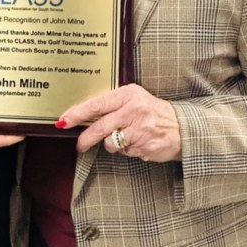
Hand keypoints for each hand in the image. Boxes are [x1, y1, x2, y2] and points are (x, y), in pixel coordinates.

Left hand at [57, 84, 181, 162]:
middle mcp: (134, 109)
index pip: (97, 104)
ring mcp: (141, 128)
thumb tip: (82, 117)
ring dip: (113, 145)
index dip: (77, 113)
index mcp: (129, 94)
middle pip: (100, 126)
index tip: (63, 120)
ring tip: (128, 137)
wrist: (183, 128)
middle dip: (86, 138)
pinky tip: (139, 143)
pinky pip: (125, 152)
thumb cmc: (153, 114)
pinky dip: (128, 151)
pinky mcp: (145, 145)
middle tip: (79, 146)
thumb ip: (111, 106)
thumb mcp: (134, 101)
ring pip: (111, 143)